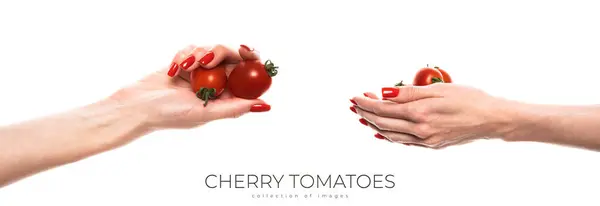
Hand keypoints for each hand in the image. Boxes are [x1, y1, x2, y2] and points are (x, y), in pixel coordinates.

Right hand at [110, 44, 269, 129]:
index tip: (247, 52)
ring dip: (198, 55)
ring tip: (184, 69)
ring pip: (213, 49)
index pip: (249, 76)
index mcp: (227, 97)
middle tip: (212, 54)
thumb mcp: (205, 113)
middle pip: (233, 57)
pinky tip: (173, 69)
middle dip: (222, 51)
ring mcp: (202, 72)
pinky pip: (194, 48)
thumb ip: (234, 108)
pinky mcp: (186, 61)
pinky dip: (184, 55)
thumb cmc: (170, 115)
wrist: (137, 105)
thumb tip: (265, 105)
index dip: (253, 61)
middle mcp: (218, 84)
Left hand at [350, 83, 515, 148]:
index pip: (383, 109)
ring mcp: (426, 140)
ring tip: (363, 116)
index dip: (366, 103)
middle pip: (383, 123)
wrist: (492, 119)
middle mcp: (420, 130)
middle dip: (366, 113)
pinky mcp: (431, 144)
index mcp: (420, 114)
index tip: (355, 97)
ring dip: (374, 125)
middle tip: (354, 105)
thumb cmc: (470, 99)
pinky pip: (403, 141)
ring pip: (391, 135)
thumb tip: (384, 93)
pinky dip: (389, 135)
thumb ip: (408, 92)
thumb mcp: (438, 89)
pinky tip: (382, 131)